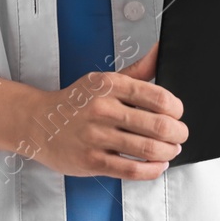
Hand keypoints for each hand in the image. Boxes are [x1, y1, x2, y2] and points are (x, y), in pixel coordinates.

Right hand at [23, 42, 185, 179]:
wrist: (39, 123)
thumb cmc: (77, 102)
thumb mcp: (104, 80)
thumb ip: (138, 70)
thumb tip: (162, 50)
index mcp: (109, 86)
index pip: (158, 97)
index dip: (176, 108)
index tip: (177, 113)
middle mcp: (103, 109)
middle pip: (157, 125)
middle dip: (178, 133)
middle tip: (180, 134)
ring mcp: (96, 137)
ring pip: (147, 149)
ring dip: (168, 152)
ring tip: (171, 150)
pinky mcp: (92, 161)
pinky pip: (131, 170)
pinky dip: (152, 170)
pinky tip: (156, 165)